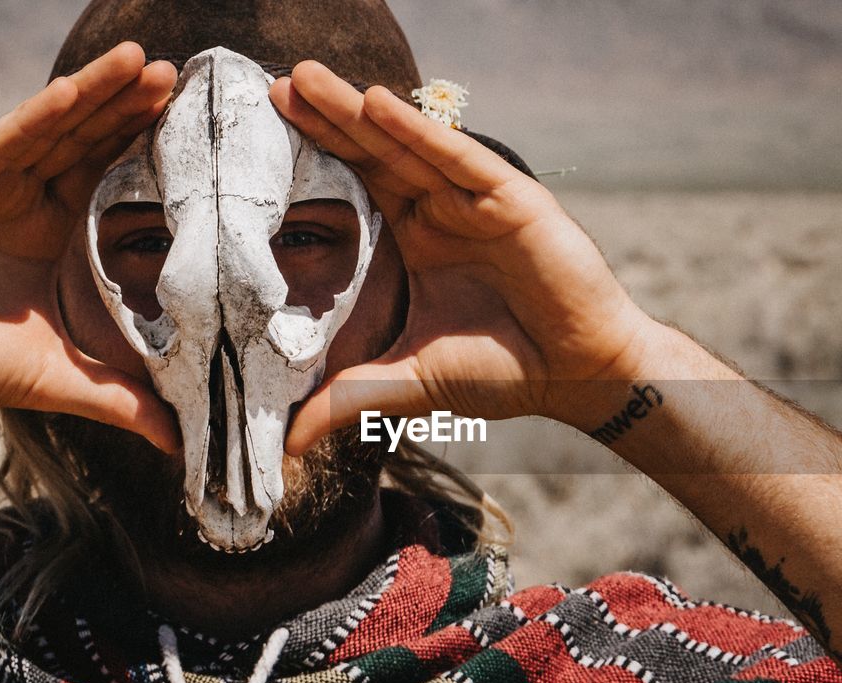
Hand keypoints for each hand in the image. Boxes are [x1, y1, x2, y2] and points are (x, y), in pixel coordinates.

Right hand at [0, 43, 178, 450]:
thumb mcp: (63, 379)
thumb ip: (122, 400)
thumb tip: (183, 442)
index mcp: (55, 233)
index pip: (111, 179)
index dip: (149, 150)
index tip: (199, 129)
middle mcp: (27, 200)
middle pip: (91, 141)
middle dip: (134, 108)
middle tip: (185, 78)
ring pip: (53, 128)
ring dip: (99, 93)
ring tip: (146, 63)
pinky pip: (3, 142)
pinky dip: (40, 115)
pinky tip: (77, 89)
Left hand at [270, 62, 657, 454]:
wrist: (578, 376)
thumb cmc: (504, 372)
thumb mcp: (410, 382)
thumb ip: (348, 399)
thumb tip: (285, 443)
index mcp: (418, 240)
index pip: (358, 185)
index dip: (315, 156)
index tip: (263, 129)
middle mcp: (443, 211)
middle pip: (374, 154)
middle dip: (326, 119)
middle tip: (274, 85)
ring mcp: (477, 202)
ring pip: (409, 147)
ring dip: (359, 112)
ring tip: (307, 80)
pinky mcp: (512, 201)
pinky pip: (460, 159)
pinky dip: (421, 133)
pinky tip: (379, 105)